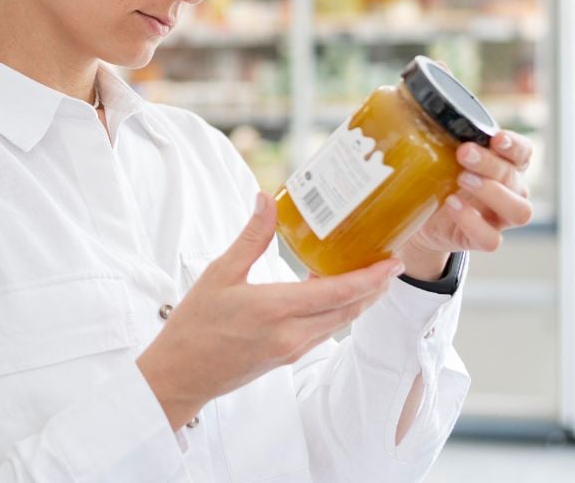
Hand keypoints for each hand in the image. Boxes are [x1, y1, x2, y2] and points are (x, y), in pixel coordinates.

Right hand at [137, 193, 404, 429]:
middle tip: (389, 262)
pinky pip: (324, 332)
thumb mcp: (220, 273)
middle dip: (375, 287)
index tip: (392, 262)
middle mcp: (291, 333)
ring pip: (340, 323)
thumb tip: (266, 201)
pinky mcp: (288, 357)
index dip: (371, 278)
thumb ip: (251, 238)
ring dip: (359, 300)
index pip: (338, 292)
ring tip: (369, 274)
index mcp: (275, 309)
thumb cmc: (195, 325)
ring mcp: (292, 349)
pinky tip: (333, 294)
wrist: (182, 374)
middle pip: (350, 310)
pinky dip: (338, 311)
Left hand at [398, 130, 534, 279]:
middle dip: (491, 163)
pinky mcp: (483, 240)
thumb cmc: (435, 178)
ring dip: (492, 192)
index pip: (524, 152)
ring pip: (519, 210)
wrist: (420, 220)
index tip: (496, 138)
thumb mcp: (436, 154)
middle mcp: (510, 191)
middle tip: (464, 153)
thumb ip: (433, 133)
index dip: (515, 145)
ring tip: (461, 179)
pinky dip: (473, 222)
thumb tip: (395, 99)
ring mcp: (500, 218)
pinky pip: (492, 238)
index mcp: (504, 165)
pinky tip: (453, 205)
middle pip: (515, 177)